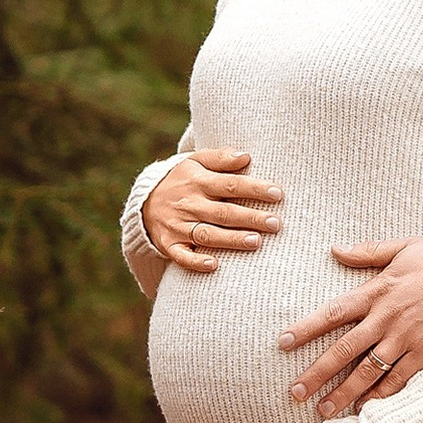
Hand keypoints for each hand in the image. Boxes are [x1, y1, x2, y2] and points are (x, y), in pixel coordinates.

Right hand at [142, 147, 282, 273]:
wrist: (144, 202)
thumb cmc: (183, 180)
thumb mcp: (196, 161)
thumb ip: (221, 158)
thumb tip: (246, 156)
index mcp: (198, 182)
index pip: (230, 185)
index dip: (254, 189)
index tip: (278, 193)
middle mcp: (189, 204)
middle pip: (223, 212)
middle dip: (250, 218)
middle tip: (275, 223)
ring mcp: (178, 226)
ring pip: (207, 234)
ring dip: (231, 239)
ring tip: (256, 241)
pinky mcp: (170, 245)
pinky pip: (182, 256)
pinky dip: (196, 262)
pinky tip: (214, 265)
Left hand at [281, 238, 422, 408]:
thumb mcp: (404, 246)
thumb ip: (367, 252)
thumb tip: (335, 249)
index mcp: (377, 292)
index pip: (333, 313)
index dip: (305, 328)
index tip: (282, 343)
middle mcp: (386, 319)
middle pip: (343, 350)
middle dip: (317, 373)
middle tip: (295, 393)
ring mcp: (406, 339)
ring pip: (367, 371)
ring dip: (344, 393)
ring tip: (324, 411)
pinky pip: (398, 379)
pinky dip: (380, 395)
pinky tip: (365, 408)